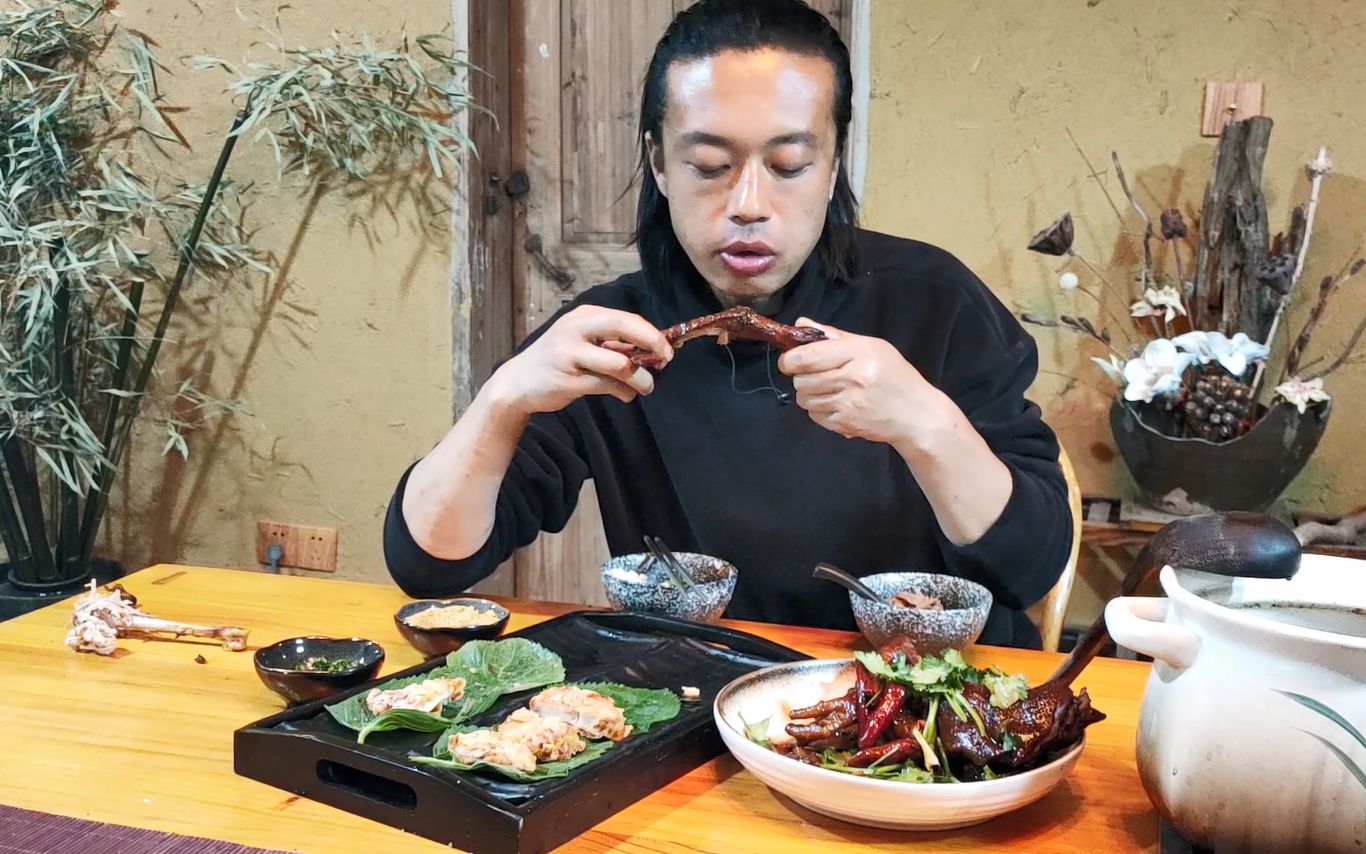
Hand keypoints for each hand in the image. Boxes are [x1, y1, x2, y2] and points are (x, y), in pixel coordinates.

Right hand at [490, 306, 672, 415]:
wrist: (518, 383)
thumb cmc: (558, 361)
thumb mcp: (583, 343)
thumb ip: (614, 346)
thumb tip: (653, 353)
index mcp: (583, 315)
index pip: (625, 318)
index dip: (651, 333)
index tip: (667, 349)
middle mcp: (575, 329)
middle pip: (622, 327)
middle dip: (651, 343)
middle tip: (666, 360)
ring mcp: (570, 354)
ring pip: (619, 364)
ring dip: (640, 378)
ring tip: (646, 387)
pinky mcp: (568, 380)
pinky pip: (607, 385)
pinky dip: (624, 392)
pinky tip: (627, 395)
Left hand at [777, 318, 945, 446]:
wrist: (917, 414)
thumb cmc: (895, 376)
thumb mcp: (872, 347)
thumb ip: (834, 336)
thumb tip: (800, 324)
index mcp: (859, 353)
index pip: (808, 356)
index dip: (790, 359)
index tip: (789, 360)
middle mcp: (853, 379)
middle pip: (801, 379)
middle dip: (801, 377)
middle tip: (814, 375)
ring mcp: (849, 404)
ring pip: (804, 399)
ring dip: (809, 394)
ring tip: (828, 389)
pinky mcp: (846, 424)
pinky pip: (815, 416)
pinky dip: (819, 410)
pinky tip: (837, 404)